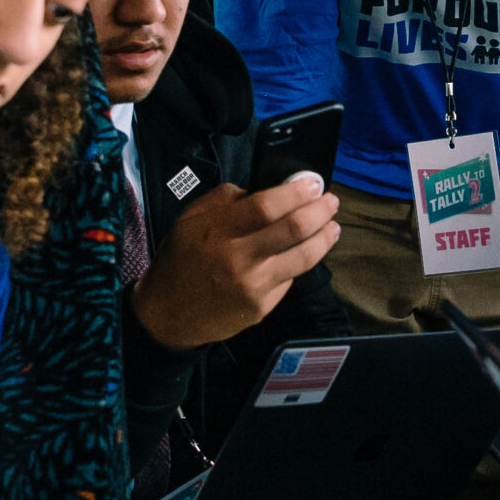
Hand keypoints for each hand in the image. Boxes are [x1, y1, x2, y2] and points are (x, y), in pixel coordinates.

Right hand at [130, 175, 341, 350]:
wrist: (167, 315)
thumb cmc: (180, 261)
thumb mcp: (190, 219)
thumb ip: (226, 200)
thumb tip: (266, 190)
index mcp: (217, 231)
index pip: (266, 206)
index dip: (296, 192)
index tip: (313, 183)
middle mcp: (237, 259)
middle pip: (293, 229)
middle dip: (320, 210)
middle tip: (330, 201)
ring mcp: (253, 286)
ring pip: (304, 257)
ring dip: (324, 238)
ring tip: (332, 226)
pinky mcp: (261, 307)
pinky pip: (289, 280)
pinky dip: (298, 263)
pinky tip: (303, 253)